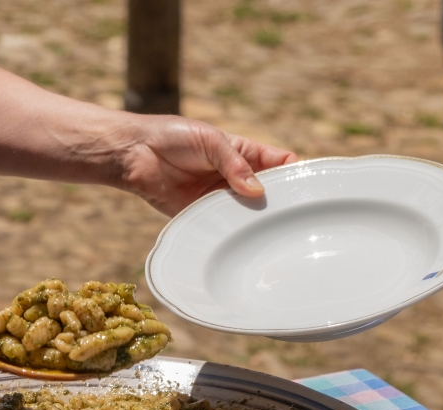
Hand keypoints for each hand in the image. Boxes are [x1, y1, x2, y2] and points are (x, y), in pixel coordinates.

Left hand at [118, 116, 298, 216]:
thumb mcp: (210, 141)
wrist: (134, 153)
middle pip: (267, 193)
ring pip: (246, 213)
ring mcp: (218, 198)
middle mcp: (234, 178)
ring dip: (255, 221)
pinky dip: (230, 232)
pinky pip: (221, 226)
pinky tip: (242, 240)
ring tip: (271, 232)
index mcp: (242, 154)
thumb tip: (258, 191)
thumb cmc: (172, 137)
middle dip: (279, 202)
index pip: (278, 163)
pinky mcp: (200, 215)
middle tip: (294, 217)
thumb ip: (234, 164)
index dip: (294, 173)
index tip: (307, 187)